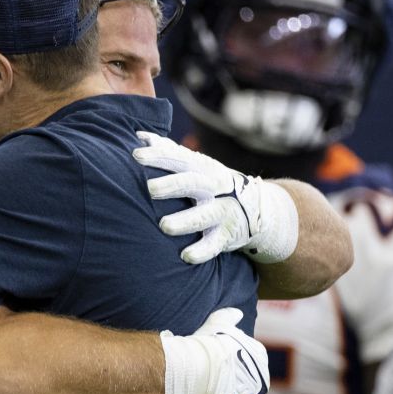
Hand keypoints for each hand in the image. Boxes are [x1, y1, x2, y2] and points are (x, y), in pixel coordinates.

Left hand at [132, 131, 297, 264]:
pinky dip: (202, 251)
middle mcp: (214, 187)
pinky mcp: (227, 235)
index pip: (179, 158)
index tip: (136, 156)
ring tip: (164, 226)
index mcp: (201, 168)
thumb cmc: (211, 184)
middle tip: (150, 189)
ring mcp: (223, 210)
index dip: (158, 156)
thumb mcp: (195, 165)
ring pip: (206, 215)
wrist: (256, 208)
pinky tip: (186, 257)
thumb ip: (169, 152)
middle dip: (172, 185)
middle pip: (193, 183)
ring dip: (186, 220)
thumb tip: (139, 136)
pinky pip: (215, 244)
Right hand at [161, 308, 269, 393]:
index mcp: (260, 359)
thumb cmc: (208, 343)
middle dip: (233, 390)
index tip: (218, 366)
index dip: (233, 364)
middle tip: (213, 389)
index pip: (250, 362)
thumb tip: (237, 312)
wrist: (199, 368)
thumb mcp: (219, 322)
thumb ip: (230, 316)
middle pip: (246, 388)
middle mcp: (261, 384)